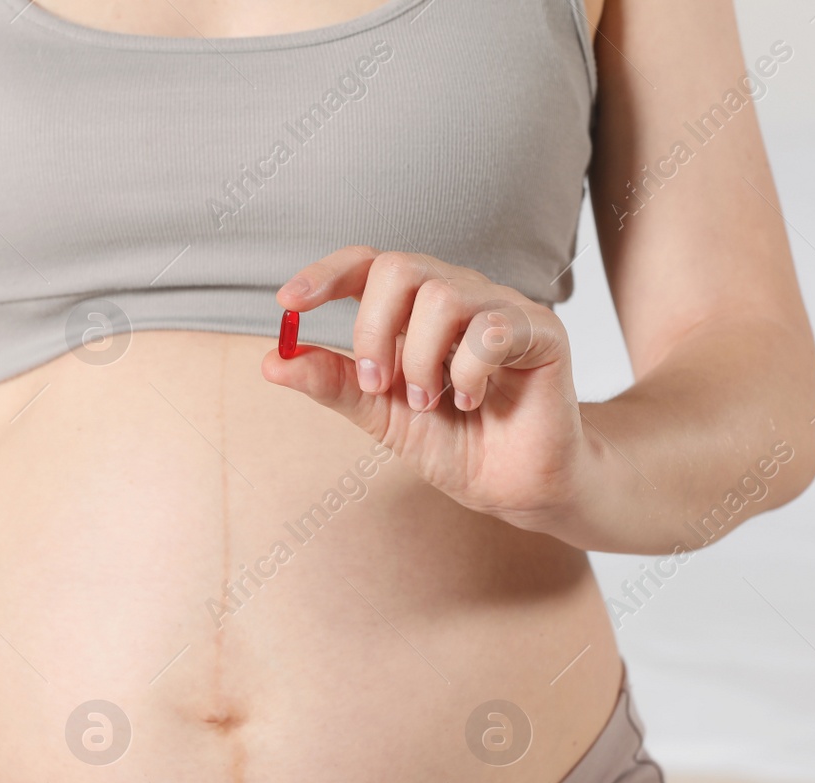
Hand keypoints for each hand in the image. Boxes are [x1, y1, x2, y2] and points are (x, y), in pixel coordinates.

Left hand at [265, 246, 592, 535]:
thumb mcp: (380, 414)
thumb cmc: (455, 443)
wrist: (513, 486)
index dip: (325, 274)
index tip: (288, 304)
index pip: (368, 264)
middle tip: (381, 386)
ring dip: (422, 362)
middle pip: (398, 268)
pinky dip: (469, 375)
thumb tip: (273, 360)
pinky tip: (474, 400)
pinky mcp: (542, 330)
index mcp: (415, 308)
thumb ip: (334, 383)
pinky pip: (491, 330)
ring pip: (441, 297)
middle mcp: (458, 293)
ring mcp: (501, 306)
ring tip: (431, 402)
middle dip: (374, 332)